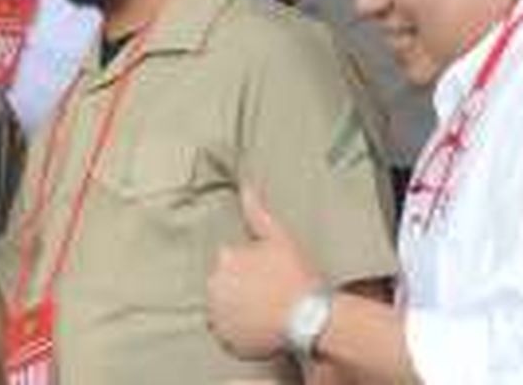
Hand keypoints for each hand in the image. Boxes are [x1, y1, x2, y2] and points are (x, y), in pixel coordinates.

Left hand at [207, 185, 321, 358]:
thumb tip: (246, 186)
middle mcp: (215, 284)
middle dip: (242, 289)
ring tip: (268, 313)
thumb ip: (257, 212)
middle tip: (270, 297)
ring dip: (239, 310)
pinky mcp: (225, 339)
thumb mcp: (279, 239)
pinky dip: (239, 333)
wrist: (311, 319)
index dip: (251, 271)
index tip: (269, 278)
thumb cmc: (298, 278)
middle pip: (225, 285)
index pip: (231, 263)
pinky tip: (261, 329)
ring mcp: (218, 313)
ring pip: (225, 309)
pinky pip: (227, 334)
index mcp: (225, 258)